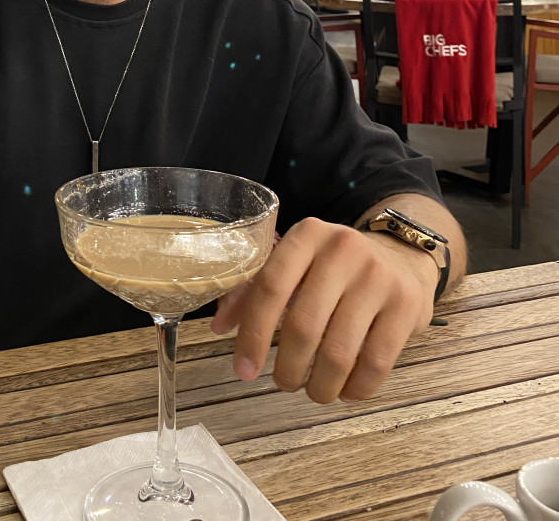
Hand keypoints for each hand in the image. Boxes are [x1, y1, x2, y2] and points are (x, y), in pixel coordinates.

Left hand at [211, 217, 435, 403]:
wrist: (400, 256)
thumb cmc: (333, 266)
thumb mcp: (295, 263)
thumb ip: (253, 289)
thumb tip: (218, 328)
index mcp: (307, 234)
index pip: (271, 286)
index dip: (253, 334)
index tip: (243, 369)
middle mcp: (343, 249)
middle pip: (304, 325)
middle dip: (288, 368)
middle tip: (283, 383)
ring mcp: (378, 277)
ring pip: (339, 351)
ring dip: (320, 385)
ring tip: (314, 391)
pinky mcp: (406, 305)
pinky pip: (377, 362)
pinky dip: (356, 388)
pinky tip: (345, 391)